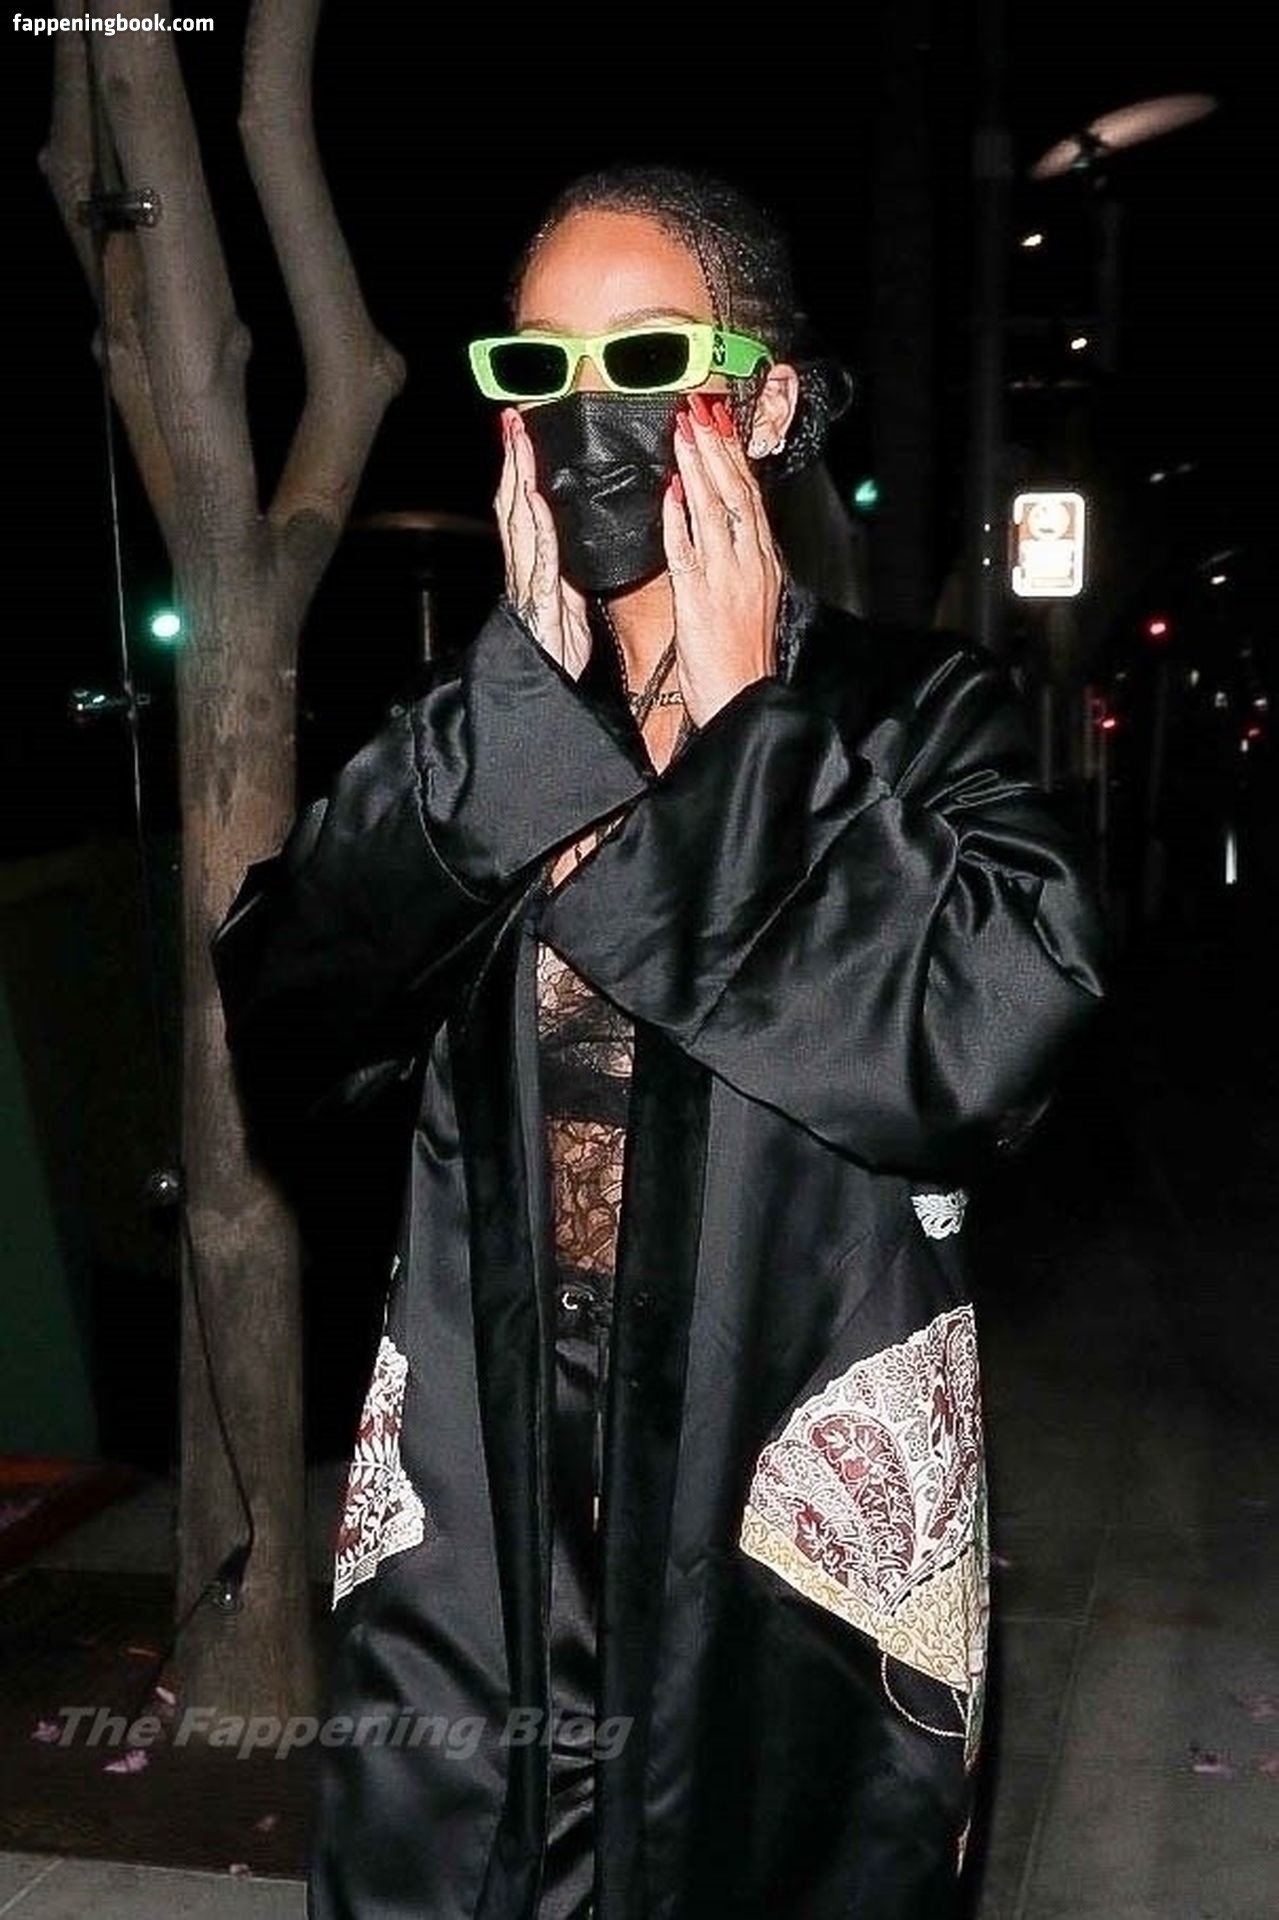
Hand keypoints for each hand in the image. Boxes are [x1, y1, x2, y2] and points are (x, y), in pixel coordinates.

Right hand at [494, 408, 591, 679]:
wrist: (550, 693)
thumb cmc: (559, 656)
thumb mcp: (570, 605)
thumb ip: (568, 574)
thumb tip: (574, 548)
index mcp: (535, 568)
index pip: (524, 509)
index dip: (521, 470)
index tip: (520, 433)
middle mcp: (524, 571)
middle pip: (513, 505)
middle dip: (512, 460)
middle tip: (511, 420)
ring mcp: (528, 586)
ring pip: (519, 523)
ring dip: (518, 479)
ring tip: (518, 442)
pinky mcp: (540, 605)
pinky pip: (538, 561)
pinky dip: (536, 529)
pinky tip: (533, 502)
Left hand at [661, 392, 782, 727]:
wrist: (742, 700)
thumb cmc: (739, 658)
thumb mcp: (749, 599)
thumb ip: (736, 560)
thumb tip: (721, 525)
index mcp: (761, 561)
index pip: (748, 496)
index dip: (733, 456)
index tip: (720, 421)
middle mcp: (749, 563)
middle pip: (734, 494)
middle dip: (717, 448)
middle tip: (699, 409)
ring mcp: (726, 579)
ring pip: (713, 512)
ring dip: (698, 469)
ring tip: (684, 432)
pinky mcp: (700, 600)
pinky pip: (687, 552)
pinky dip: (679, 519)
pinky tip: (670, 491)